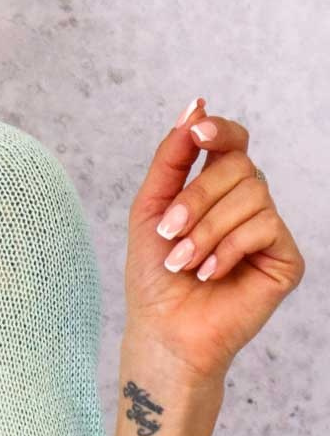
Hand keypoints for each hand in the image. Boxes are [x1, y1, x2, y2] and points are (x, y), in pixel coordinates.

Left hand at [123, 96, 304, 386]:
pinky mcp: (285, 258)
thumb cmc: (154, 273)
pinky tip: (210, 273)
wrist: (164, 329)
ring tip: (183, 262)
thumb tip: (196, 106)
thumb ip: (172, 158)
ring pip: (252, 195)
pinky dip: (229, 248)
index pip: (232, 143)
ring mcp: (268, 229)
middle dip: (196, 198)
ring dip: (207, 229)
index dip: (220, 131)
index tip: (199, 132)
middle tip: (168, 234)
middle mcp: (247, 203)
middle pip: (238, 166)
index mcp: (216, 188)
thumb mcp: (150, 207)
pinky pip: (265, 227)